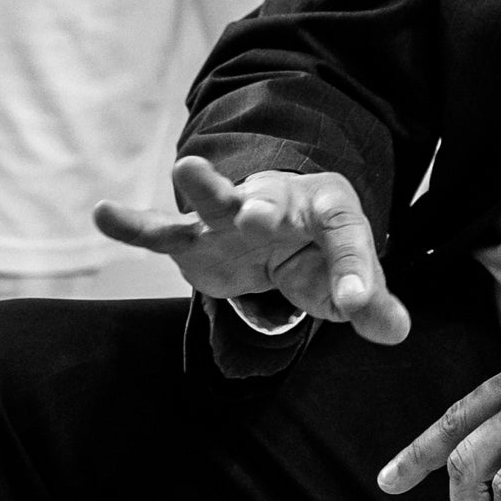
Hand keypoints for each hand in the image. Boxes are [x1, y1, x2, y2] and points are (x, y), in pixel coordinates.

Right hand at [93, 156, 410, 342]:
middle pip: (272, 201)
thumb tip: (396, 332)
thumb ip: (371, 302)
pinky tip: (103, 214)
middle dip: (263, 209)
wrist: (280, 228)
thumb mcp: (349, 279)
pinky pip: (161, 232)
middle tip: (258, 217)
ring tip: (185, 168)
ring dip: (202, 187)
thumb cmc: (319, 254)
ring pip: (215, 200)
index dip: (352, 269)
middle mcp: (278, 203)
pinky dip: (133, 225)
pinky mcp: (194, 240)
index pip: (346, 236)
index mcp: (327, 211)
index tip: (356, 303)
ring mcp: (231, 217)